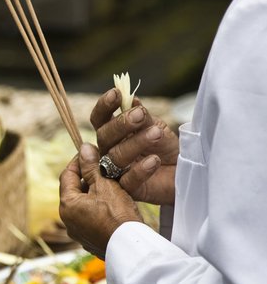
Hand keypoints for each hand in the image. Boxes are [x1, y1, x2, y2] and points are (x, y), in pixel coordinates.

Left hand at [59, 143, 142, 258]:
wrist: (131, 248)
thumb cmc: (117, 215)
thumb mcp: (105, 185)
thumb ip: (92, 167)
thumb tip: (84, 148)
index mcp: (67, 205)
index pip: (67, 175)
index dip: (78, 161)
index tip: (90, 153)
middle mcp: (68, 220)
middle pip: (74, 191)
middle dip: (87, 177)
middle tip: (102, 167)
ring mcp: (78, 232)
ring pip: (83, 205)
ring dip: (93, 193)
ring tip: (110, 183)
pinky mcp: (90, 241)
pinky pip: (90, 218)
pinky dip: (98, 208)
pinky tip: (113, 204)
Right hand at [90, 89, 178, 204]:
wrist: (184, 171)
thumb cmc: (166, 147)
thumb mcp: (156, 127)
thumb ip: (143, 117)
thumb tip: (130, 99)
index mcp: (112, 133)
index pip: (99, 119)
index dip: (104, 106)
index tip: (116, 93)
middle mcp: (108, 151)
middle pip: (103, 136)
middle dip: (121, 124)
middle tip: (140, 115)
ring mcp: (115, 171)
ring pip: (114, 157)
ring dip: (135, 143)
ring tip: (156, 134)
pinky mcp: (127, 190)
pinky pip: (128, 180)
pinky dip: (140, 169)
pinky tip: (154, 160)